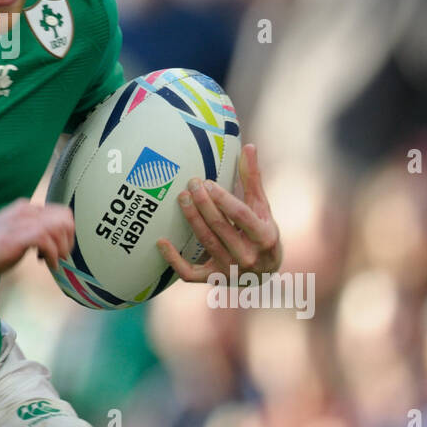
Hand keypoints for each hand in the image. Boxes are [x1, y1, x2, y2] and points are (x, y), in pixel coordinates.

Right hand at [0, 199, 74, 285]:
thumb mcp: (11, 233)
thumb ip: (29, 231)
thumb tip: (52, 241)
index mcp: (24, 208)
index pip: (60, 212)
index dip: (65, 233)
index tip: (58, 250)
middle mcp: (24, 211)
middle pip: (65, 216)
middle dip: (69, 239)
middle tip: (60, 256)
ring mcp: (20, 223)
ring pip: (60, 226)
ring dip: (62, 247)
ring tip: (52, 261)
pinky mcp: (16, 238)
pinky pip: (47, 240)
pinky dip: (52, 255)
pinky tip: (44, 264)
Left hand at [155, 143, 281, 281]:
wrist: (265, 272)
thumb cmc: (262, 231)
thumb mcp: (262, 208)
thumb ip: (253, 179)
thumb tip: (249, 146)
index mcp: (264, 237)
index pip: (241, 216)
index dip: (223, 199)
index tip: (207, 182)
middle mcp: (248, 257)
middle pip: (220, 227)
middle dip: (203, 204)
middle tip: (190, 184)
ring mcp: (230, 270)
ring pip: (205, 243)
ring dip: (191, 220)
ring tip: (181, 198)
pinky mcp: (213, 280)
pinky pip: (189, 273)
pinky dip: (173, 259)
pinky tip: (161, 241)